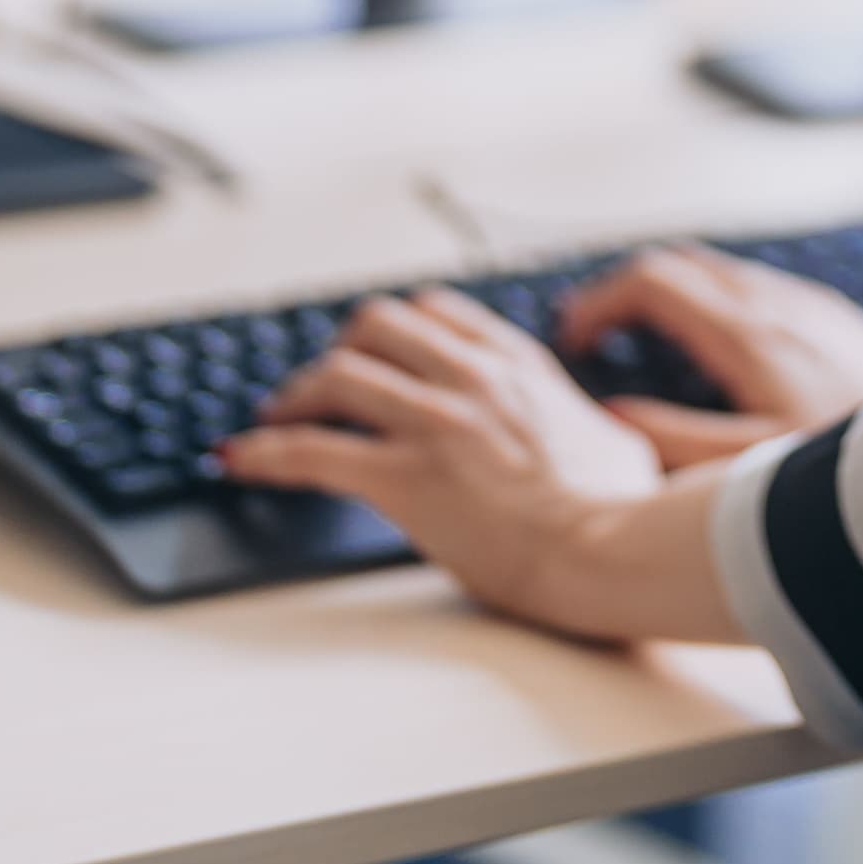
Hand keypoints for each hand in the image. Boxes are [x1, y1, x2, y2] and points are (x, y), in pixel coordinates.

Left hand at [219, 287, 659, 622]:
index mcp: (518, 366)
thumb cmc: (623, 510)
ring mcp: (432, 423)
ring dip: (293, 396)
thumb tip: (604, 437)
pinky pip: (308, 451)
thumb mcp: (617, 445)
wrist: (608, 549)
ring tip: (273, 420)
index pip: (437, 314)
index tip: (376, 350)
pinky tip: (239, 462)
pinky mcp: (402, 477)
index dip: (396, 330)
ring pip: (335, 376)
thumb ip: (591, 427)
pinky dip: (263, 453)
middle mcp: (469, 378)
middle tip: (321, 386)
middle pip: (375, 326)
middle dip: (340, 350)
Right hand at [555, 245, 862, 467]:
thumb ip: (672, 445)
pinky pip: (764, 293)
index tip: (573, 342)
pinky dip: (721, 309)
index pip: (650, 278)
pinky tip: (725, 363)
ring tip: (649, 352)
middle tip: (597, 342)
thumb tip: (615, 419)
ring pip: (725, 276)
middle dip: (628, 294)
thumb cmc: (860, 480)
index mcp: (748, 332)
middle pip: (683, 264)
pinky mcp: (844, 325)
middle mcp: (782, 305)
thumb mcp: (749, 475)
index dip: (598, 302)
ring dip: (676, 300)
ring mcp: (817, 309)